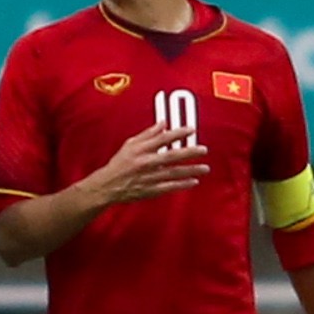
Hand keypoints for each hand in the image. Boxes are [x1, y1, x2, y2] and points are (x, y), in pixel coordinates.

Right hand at [88, 123, 211, 205]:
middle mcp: (146, 163)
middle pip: (171, 156)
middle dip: (189, 152)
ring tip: (205, 168)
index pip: (162, 138)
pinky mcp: (151, 190)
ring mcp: (149, 177)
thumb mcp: (130, 144)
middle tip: (203, 149)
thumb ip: (148, 134)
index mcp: (141, 150)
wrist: (108, 186)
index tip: (191, 130)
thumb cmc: (119, 165)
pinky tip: (193, 181)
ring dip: (190, 170)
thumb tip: (162, 123)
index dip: (178, 133)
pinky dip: (182, 185)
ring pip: (173, 173)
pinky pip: (169, 187)